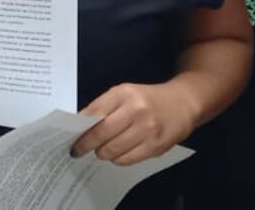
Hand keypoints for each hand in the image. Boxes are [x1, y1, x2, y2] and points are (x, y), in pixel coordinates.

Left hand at [71, 82, 196, 165]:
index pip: (94, 114)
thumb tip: (81, 126)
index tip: (70, 138)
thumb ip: (104, 107)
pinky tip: (118, 153)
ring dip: (102, 153)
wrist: (183, 103)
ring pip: (112, 150)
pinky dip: (118, 159)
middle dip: (86, 145)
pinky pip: (126, 160)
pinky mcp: (155, 146)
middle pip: (101, 134)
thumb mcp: (126, 94)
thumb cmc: (148, 99)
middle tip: (79, 150)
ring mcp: (147, 129)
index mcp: (124, 93)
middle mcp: (135, 110)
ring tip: (103, 150)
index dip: (79, 129)